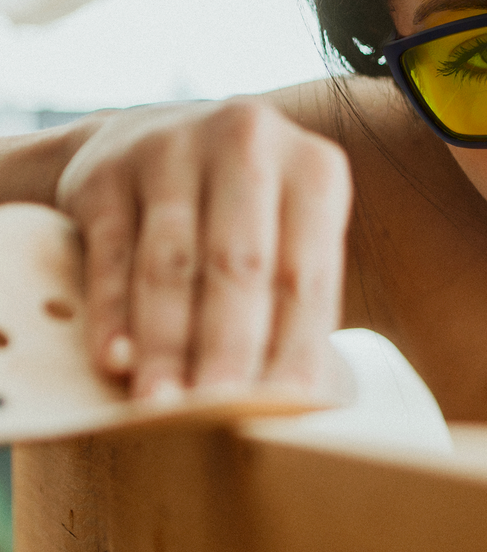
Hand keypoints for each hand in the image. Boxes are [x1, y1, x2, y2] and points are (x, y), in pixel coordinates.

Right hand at [55, 98, 351, 400]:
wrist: (150, 139)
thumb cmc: (243, 212)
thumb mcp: (288, 231)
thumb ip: (295, 299)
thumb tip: (298, 398)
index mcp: (314, 167)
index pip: (307, 273)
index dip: (298, 344)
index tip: (287, 407)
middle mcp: (249, 141)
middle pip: (240, 263)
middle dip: (229, 347)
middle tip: (219, 412)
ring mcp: (173, 147)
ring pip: (171, 263)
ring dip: (166, 344)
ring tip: (163, 405)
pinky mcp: (107, 170)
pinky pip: (111, 254)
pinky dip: (112, 313)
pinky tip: (114, 362)